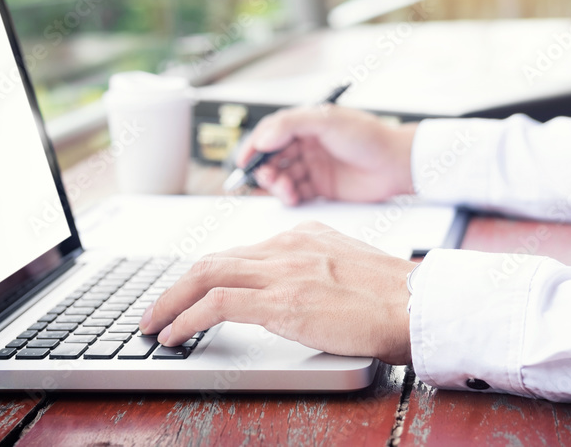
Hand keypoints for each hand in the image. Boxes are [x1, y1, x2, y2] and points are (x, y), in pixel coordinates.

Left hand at [139, 221, 414, 364]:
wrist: (417, 305)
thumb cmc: (393, 297)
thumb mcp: (349, 268)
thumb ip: (316, 270)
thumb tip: (296, 291)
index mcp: (302, 237)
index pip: (238, 253)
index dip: (205, 274)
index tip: (189, 292)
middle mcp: (287, 247)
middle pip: (213, 260)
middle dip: (176, 286)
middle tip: (155, 308)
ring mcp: (283, 272)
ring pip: (206, 275)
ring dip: (170, 302)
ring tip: (153, 324)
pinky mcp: (282, 301)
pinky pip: (217, 304)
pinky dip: (187, 318)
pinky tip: (175, 334)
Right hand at [235, 105, 416, 204]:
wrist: (396, 164)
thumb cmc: (368, 137)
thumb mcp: (327, 121)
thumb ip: (291, 124)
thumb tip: (262, 138)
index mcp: (307, 124)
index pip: (271, 133)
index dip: (254, 146)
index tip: (244, 161)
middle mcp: (307, 144)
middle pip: (273, 157)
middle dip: (265, 168)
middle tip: (268, 178)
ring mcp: (313, 166)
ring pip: (282, 176)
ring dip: (276, 184)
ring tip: (285, 189)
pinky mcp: (321, 187)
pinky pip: (295, 193)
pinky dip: (289, 196)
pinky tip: (293, 197)